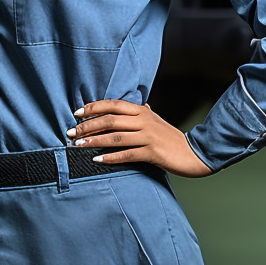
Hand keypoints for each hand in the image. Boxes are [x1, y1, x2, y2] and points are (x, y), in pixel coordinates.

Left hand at [68, 99, 213, 177]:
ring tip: (78, 146)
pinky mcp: (152, 153)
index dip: (93, 107)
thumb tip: (135, 104)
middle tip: (71, 133)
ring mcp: (148, 136)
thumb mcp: (156, 121)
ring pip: (115, 137)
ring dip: (94, 141)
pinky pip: (127, 155)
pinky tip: (97, 160)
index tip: (77, 113)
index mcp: (142, 111)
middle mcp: (144, 121)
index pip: (113, 104)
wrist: (194, 153)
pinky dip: (110, 157)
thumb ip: (143, 113)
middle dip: (87, 126)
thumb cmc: (171, 138)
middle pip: (110, 120)